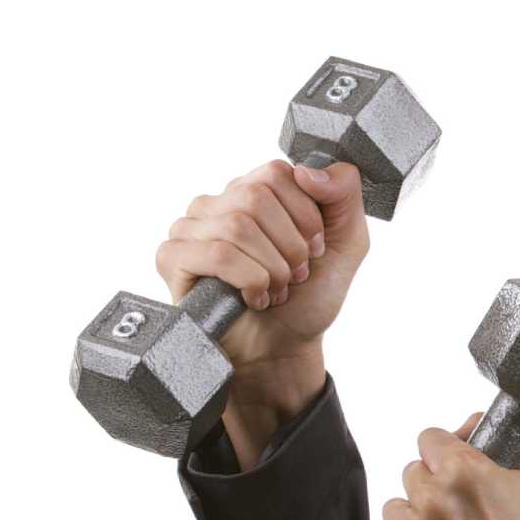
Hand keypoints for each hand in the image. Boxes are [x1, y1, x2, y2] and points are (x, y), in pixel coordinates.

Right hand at [155, 157, 368, 374]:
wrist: (284, 348)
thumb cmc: (308, 296)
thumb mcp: (347, 242)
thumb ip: (344, 194)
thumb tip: (306, 170)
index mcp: (253, 190)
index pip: (277, 173)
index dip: (305, 216)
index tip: (314, 250)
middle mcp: (217, 203)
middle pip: (257, 197)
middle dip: (290, 246)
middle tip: (295, 275)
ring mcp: (190, 228)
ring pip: (237, 226)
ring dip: (271, 268)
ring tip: (276, 290)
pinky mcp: (173, 258)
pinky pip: (216, 254)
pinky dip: (249, 281)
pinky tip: (254, 298)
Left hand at [370, 411, 519, 519]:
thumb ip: (512, 443)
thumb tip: (474, 423)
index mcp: (463, 473)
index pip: (430, 439)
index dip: (445, 454)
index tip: (454, 470)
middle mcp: (431, 502)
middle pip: (412, 474)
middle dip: (433, 489)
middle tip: (460, 515)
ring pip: (395, 509)